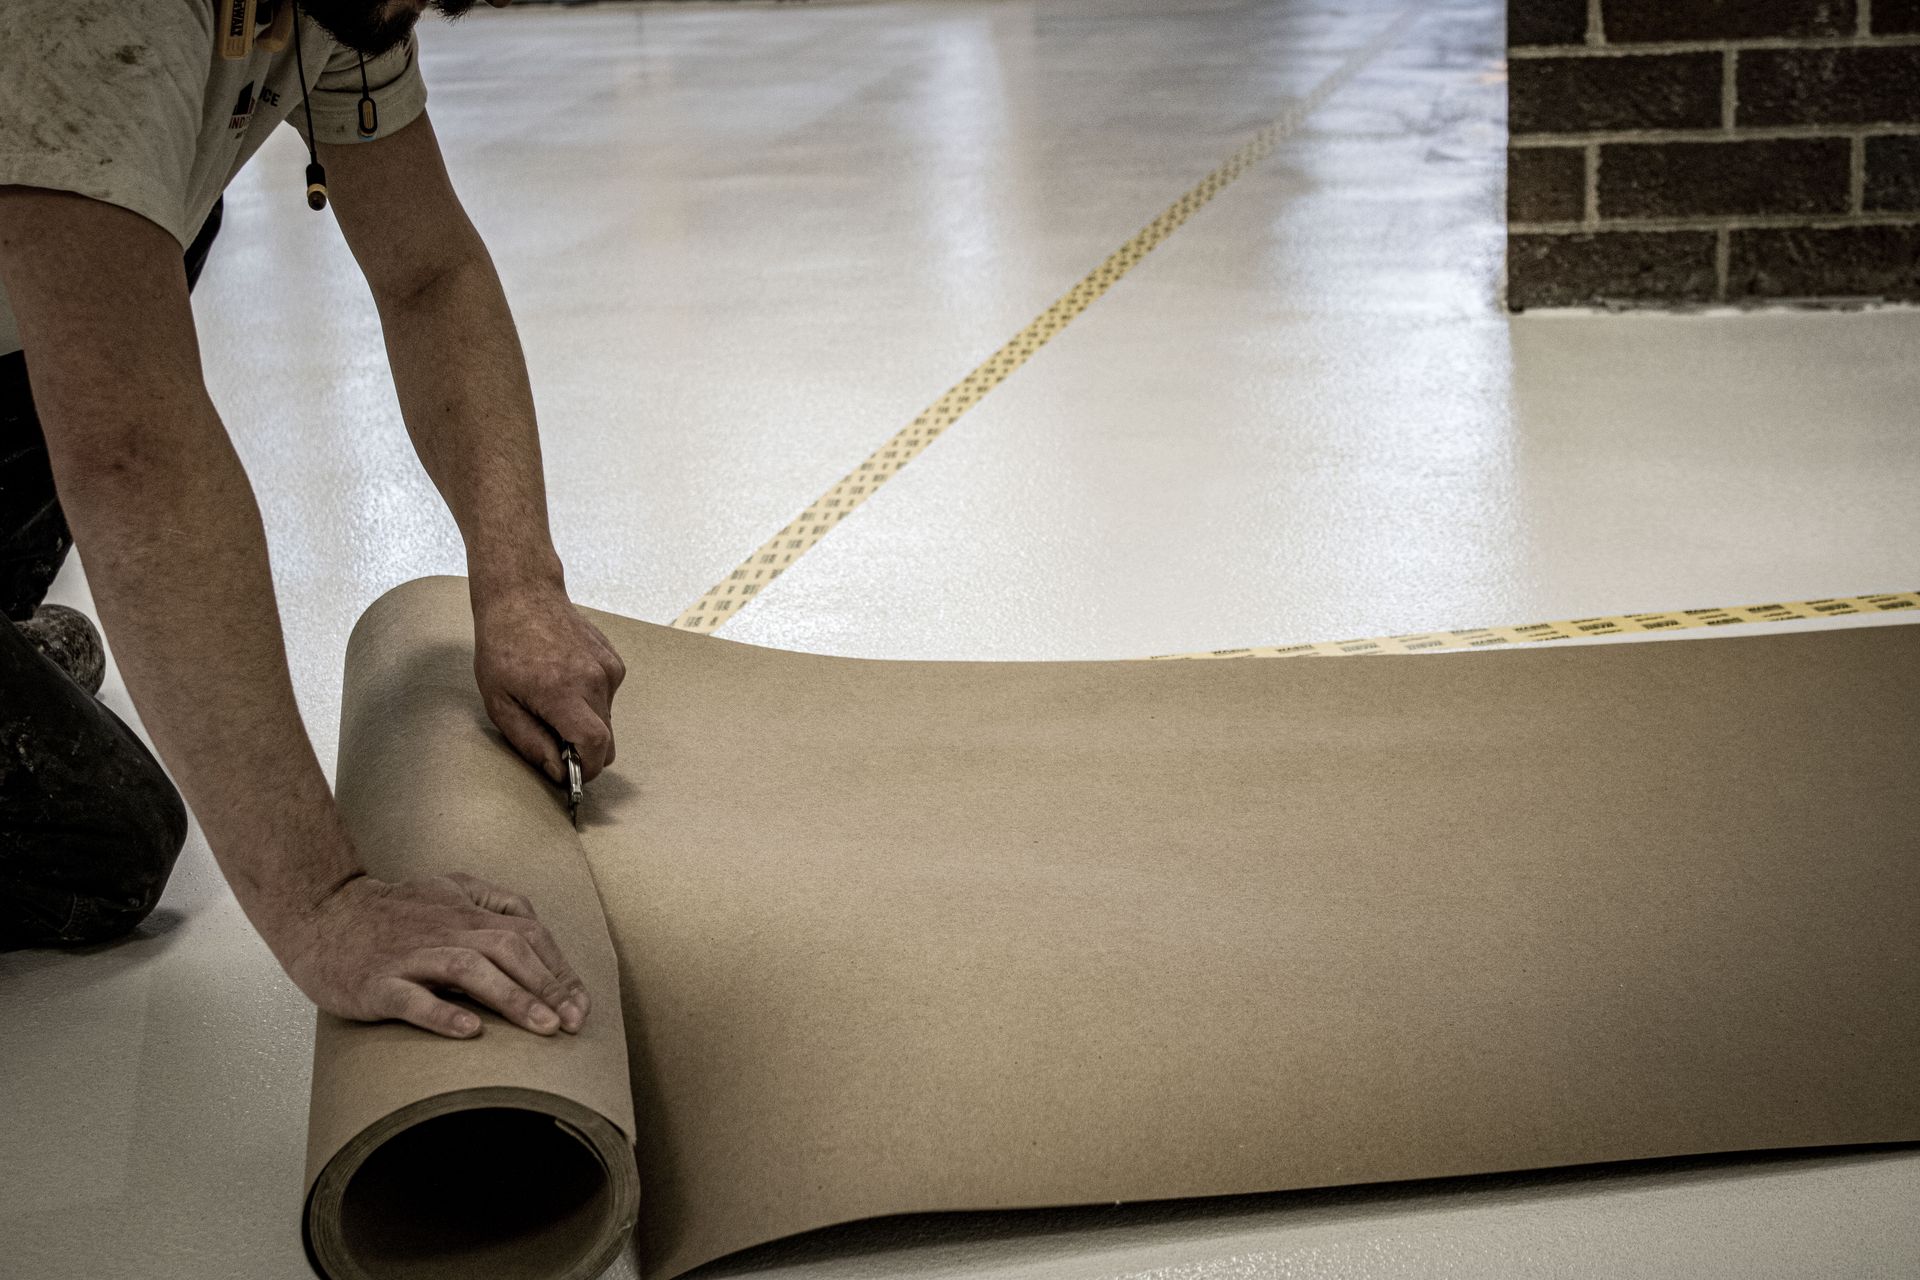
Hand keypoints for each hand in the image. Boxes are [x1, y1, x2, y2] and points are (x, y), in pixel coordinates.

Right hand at [278, 871, 589, 1038]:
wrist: (320, 912)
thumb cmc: (390, 911)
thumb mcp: (448, 889)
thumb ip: (492, 900)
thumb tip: (536, 925)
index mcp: (466, 911)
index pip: (528, 934)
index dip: (559, 969)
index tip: (581, 1005)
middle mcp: (445, 929)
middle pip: (508, 949)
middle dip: (548, 986)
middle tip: (572, 1023)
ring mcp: (410, 955)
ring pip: (469, 970)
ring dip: (512, 999)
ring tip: (542, 1028)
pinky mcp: (377, 982)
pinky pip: (412, 998)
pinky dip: (442, 1013)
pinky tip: (469, 1031)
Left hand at [472, 584, 625, 782]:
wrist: (523, 595)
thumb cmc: (502, 646)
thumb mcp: (499, 702)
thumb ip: (529, 741)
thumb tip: (558, 771)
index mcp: (563, 692)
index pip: (595, 746)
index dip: (586, 769)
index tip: (571, 774)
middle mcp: (594, 681)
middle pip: (607, 740)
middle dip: (583, 751)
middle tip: (552, 739)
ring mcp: (608, 669)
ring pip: (608, 720)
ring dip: (585, 723)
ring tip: (552, 700)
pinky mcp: (614, 661)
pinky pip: (608, 698)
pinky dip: (590, 702)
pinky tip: (564, 681)